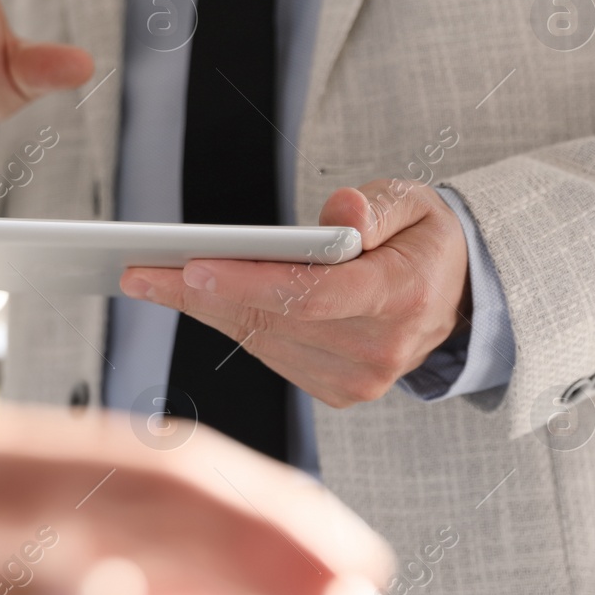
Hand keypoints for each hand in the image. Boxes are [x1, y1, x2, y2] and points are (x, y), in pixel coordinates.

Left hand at [0, 405, 422, 594]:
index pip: (156, 477)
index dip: (259, 519)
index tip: (340, 570)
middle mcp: (19, 484)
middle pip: (185, 513)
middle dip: (290, 566)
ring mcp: (19, 529)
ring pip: (168, 550)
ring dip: (261, 593)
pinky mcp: (7, 575)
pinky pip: (124, 583)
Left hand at [120, 179, 470, 407]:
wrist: (455, 299)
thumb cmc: (424, 240)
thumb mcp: (415, 203)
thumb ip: (377, 207)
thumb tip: (341, 214)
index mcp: (403, 295)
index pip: (314, 294)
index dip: (250, 282)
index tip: (193, 267)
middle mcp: (379, 347)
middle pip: (272, 320)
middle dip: (200, 294)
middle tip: (139, 272)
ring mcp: (358, 378)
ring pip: (261, 339)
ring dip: (203, 309)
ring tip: (150, 279)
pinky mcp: (338, 391)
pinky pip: (269, 353)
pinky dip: (230, 324)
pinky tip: (195, 299)